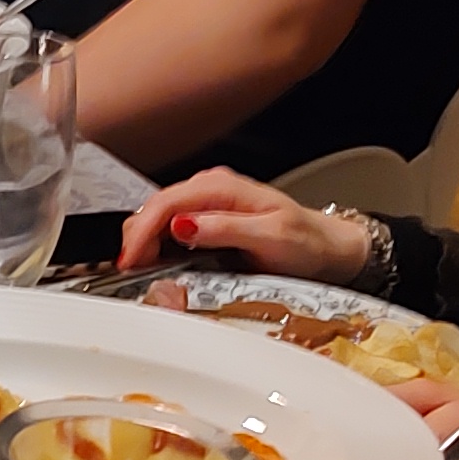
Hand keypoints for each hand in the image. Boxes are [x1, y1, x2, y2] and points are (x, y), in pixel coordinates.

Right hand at [118, 167, 369, 280]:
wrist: (328, 249)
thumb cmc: (307, 242)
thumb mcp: (271, 236)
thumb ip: (226, 229)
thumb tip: (183, 225)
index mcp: (221, 187)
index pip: (165, 203)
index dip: (141, 232)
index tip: (130, 260)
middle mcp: (210, 190)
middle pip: (154, 209)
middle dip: (136, 239)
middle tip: (131, 271)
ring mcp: (207, 204)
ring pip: (158, 218)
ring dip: (144, 243)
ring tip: (140, 270)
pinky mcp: (207, 220)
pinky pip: (169, 228)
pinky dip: (156, 245)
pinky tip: (156, 262)